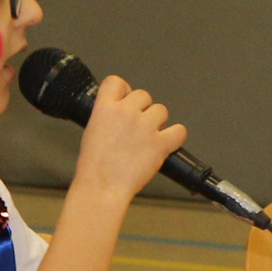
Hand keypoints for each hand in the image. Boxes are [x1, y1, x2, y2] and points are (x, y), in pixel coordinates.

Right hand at [73, 76, 187, 202]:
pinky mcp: (160, 143)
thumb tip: (121, 112)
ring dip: (157, 123)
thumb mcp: (92, 131)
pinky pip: (179, 130)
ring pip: (161, 110)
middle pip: (144, 95)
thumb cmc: (94, 167)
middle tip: (136, 129)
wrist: (102, 188)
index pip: (116, 82)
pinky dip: (175, 137)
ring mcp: (144, 127)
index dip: (124, 91)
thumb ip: (107, 116)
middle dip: (142, 110)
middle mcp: (126, 112)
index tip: (126, 101)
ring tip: (147, 139)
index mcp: (104, 108)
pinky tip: (166, 143)